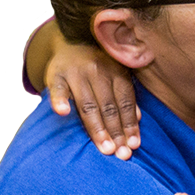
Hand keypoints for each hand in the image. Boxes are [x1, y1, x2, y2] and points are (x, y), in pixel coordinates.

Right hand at [45, 40, 140, 158]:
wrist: (70, 40)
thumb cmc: (98, 66)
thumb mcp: (116, 74)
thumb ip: (126, 95)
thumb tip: (139, 119)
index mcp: (116, 72)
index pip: (125, 102)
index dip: (130, 125)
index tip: (134, 145)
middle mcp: (98, 71)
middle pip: (109, 107)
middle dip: (116, 132)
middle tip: (121, 154)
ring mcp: (76, 73)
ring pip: (88, 104)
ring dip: (97, 128)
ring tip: (105, 148)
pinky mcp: (56, 74)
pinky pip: (58, 89)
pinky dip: (60, 100)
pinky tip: (63, 113)